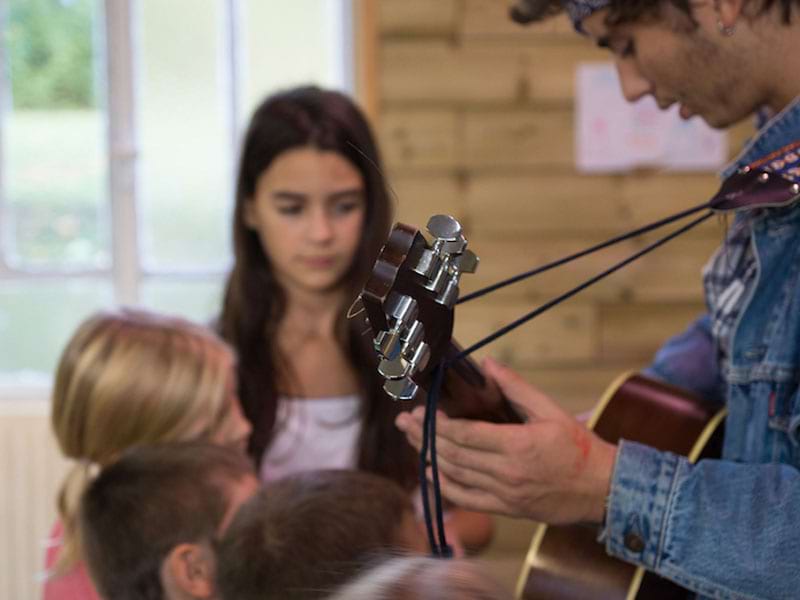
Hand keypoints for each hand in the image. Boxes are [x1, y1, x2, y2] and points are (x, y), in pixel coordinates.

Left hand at [395, 357, 616, 524]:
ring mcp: (505, 494)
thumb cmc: (580, 448)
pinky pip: (467, 499)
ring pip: (455, 475)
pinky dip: (444, 486)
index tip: (421, 411)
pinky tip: (430, 473)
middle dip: (425, 436)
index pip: (465, 435)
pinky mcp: (507, 509)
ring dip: (429, 457)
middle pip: (453, 454)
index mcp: (517, 445)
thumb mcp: (551, 410)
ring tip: (411, 440)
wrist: (603, 490)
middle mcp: (507, 472)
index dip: (438, 424)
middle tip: (405, 422)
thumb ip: (516, 387)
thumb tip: (489, 364)